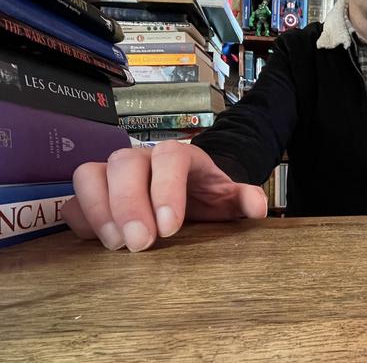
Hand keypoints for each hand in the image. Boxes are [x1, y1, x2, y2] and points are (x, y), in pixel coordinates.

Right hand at [61, 141, 267, 251]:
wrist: (187, 191)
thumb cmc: (205, 192)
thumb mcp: (227, 196)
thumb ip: (244, 199)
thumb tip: (258, 208)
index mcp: (178, 155)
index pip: (168, 158)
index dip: (166, 189)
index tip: (170, 228)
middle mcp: (142, 158)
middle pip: (124, 163)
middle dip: (129, 204)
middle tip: (141, 245)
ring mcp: (113, 173)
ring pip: (90, 174)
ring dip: (99, 210)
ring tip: (117, 245)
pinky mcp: (94, 192)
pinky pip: (74, 198)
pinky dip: (81, 218)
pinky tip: (99, 242)